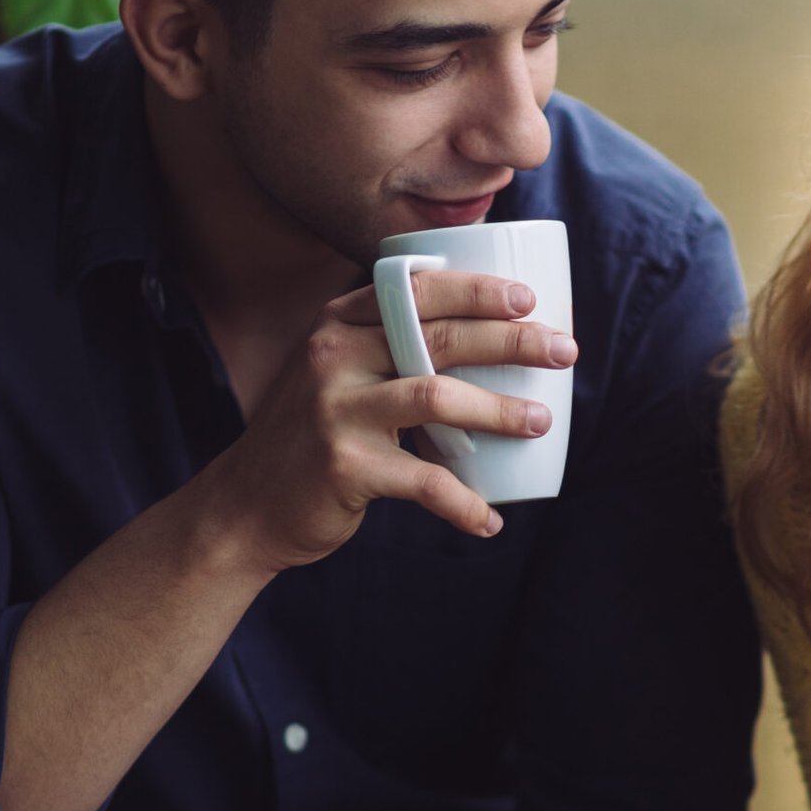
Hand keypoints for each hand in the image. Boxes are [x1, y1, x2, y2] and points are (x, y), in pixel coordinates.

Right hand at [191, 270, 577, 570]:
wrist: (245, 506)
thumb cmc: (312, 437)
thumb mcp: (335, 374)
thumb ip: (386, 348)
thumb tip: (482, 335)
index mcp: (337, 324)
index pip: (416, 291)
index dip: (477, 291)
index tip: (529, 299)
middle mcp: (333, 357)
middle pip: (439, 336)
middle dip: (512, 340)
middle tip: (565, 350)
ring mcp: (336, 411)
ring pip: (438, 398)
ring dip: (501, 411)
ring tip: (541, 422)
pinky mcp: (344, 466)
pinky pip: (423, 481)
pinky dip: (463, 503)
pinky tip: (489, 520)